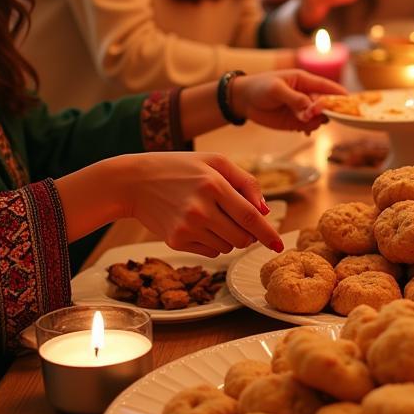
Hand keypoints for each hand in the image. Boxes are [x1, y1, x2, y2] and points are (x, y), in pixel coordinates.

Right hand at [122, 152, 283, 256]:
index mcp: (213, 184)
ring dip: (230, 237)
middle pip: (242, 237)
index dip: (268, 233)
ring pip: (228, 247)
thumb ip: (245, 183)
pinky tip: (199, 225)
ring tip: (213, 216)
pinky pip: (211, 252)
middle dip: (249, 234)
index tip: (279, 245)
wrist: (134, 182)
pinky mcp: (176, 241)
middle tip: (239, 220)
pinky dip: (213, 243)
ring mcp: (187, 227)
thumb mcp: (215, 161)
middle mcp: (200, 209)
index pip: (250, 216)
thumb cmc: (179, 168)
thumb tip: (265, 211)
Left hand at [230, 69, 345, 130]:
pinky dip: (309, 130)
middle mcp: (307, 95)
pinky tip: (303, 132)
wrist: (243, 100)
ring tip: (303, 124)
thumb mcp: (276, 90)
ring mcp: (302, 109)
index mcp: (305, 81)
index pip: (326, 87)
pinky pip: (310, 126)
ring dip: (316, 122)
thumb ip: (295, 99)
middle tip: (313, 116)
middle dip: (326, 112)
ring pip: (319, 117)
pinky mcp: (296, 121)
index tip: (350, 102)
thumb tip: (310, 110)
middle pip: (326, 105)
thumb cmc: (260, 87)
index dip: (339, 94)